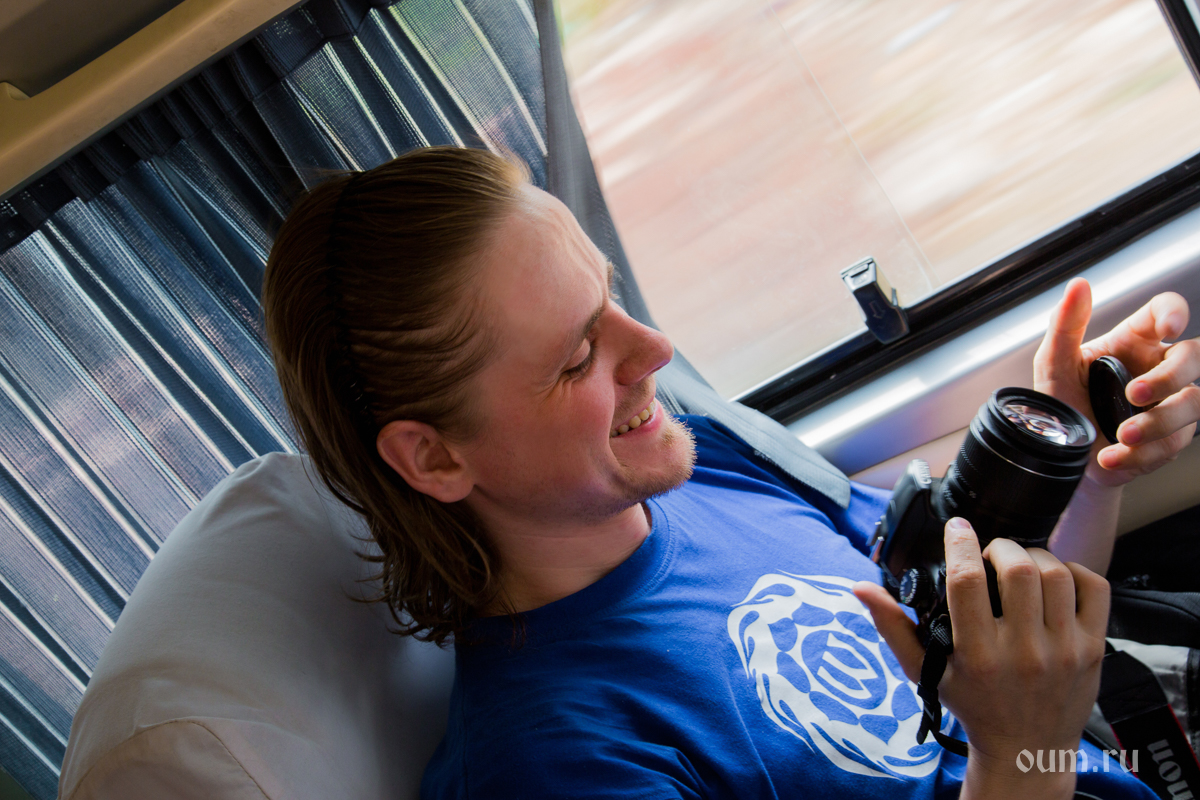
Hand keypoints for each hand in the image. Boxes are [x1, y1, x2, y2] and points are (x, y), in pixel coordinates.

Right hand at [855, 518, 1108, 798]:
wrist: (1027, 749)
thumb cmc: (973, 705)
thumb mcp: (925, 672)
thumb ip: (893, 627)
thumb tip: (861, 588)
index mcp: (978, 655)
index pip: (968, 583)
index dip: (960, 543)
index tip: (957, 527)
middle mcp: (1023, 652)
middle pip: (1018, 569)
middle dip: (1001, 547)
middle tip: (990, 552)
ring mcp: (1064, 650)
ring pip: (1057, 574)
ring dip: (1035, 556)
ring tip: (1020, 563)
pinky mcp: (1093, 649)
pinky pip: (1095, 589)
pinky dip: (1075, 571)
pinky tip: (1055, 577)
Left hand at [1033, 277, 1199, 486]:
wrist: (1065, 458)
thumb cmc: (1064, 405)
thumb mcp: (1054, 365)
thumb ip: (1065, 326)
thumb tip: (1078, 286)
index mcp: (1134, 342)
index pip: (1166, 312)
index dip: (1174, 313)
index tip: (1169, 327)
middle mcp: (1158, 368)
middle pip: (1197, 356)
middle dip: (1170, 376)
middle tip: (1135, 394)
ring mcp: (1170, 404)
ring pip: (1194, 402)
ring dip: (1158, 421)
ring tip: (1122, 434)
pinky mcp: (1172, 439)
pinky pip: (1172, 443)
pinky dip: (1140, 453)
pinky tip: (1112, 456)